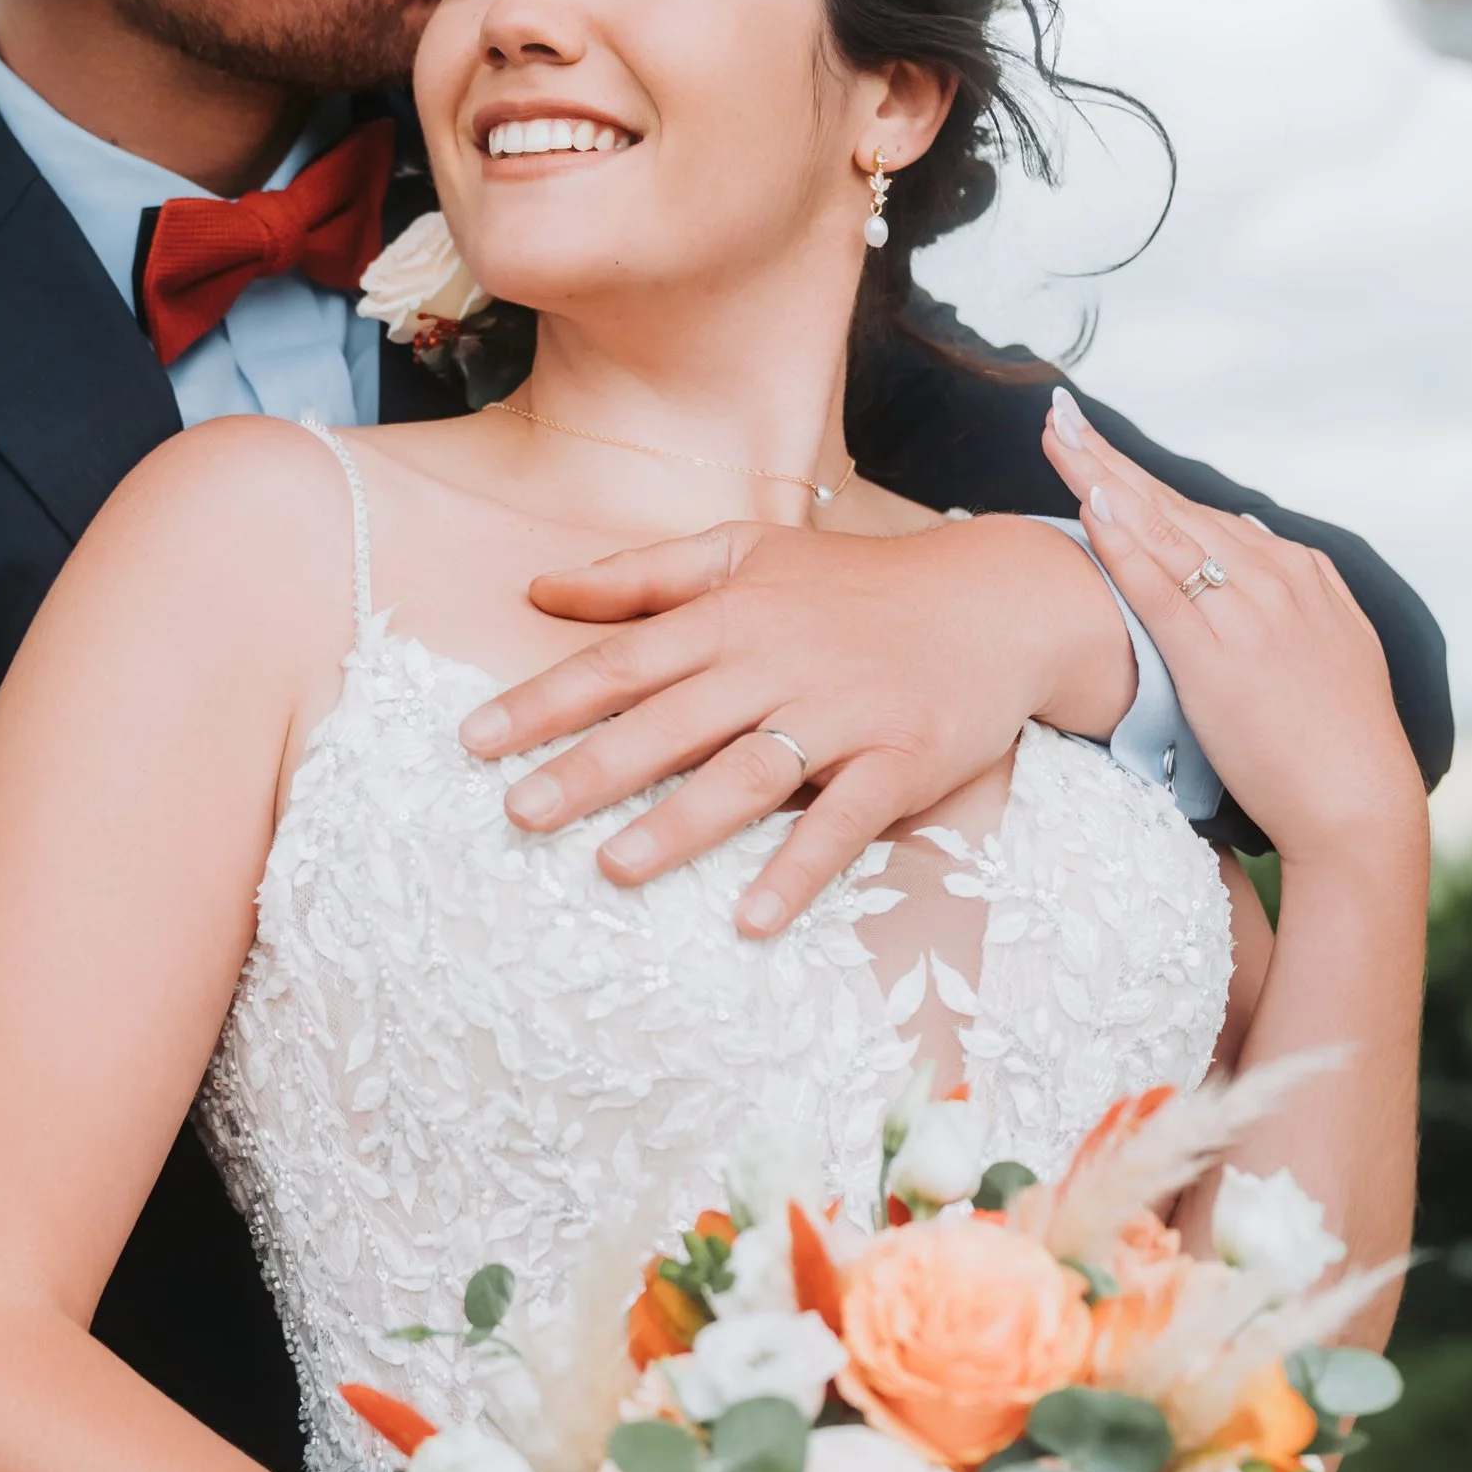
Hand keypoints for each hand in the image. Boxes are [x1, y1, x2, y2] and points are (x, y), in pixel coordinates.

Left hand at [456, 514, 1134, 936]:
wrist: (996, 601)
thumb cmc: (854, 585)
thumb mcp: (747, 553)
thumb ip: (642, 575)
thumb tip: (536, 588)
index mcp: (732, 615)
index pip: (623, 663)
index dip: (545, 702)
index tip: (474, 740)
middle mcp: (778, 663)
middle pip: (670, 723)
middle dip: (590, 771)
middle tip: (519, 815)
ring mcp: (842, 715)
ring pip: (748, 774)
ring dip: (681, 825)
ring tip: (614, 869)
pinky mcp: (901, 761)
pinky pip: (843, 823)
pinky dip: (799, 871)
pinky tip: (751, 919)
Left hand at [1038, 391, 1424, 867]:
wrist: (1358, 800)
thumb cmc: (1338, 741)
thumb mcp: (1330, 650)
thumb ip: (1295, 599)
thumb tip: (1260, 554)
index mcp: (1297, 572)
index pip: (1205, 515)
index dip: (1144, 482)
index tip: (1099, 450)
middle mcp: (1272, 575)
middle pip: (1173, 504)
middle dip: (1110, 458)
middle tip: (1058, 415)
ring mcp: (1245, 610)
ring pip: (1161, 528)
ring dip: (1103, 477)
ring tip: (1058, 435)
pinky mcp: (1216, 654)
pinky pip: (1159, 585)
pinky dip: (1124, 541)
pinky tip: (1091, 504)